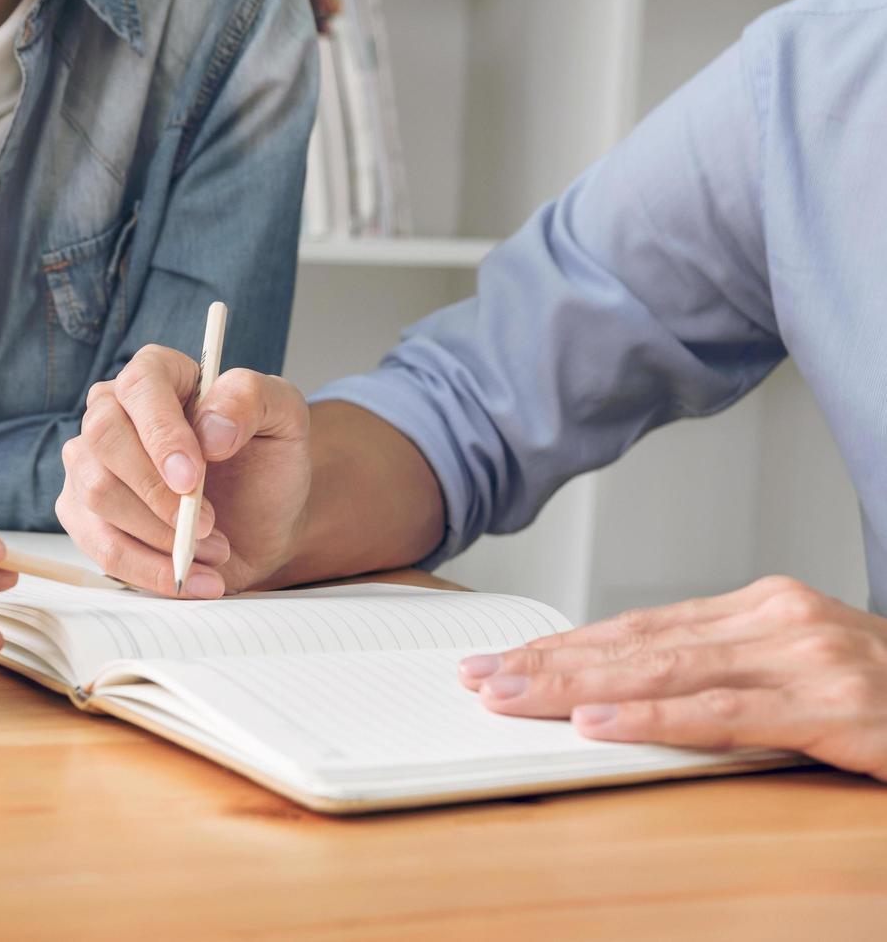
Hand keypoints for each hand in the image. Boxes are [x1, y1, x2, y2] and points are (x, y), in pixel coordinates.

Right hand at [57, 345, 311, 596]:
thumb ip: (252, 399)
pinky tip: (193, 577)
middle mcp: (112, 410)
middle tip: (210, 524)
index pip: (140, 387)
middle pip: (103, 439)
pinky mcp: (82, 512)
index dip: (161, 433)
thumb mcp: (284, 417)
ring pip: (96, 495)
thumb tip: (210, 428)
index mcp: (158, 374)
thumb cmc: (265, 462)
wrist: (258, 522)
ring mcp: (89, 462)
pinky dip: (148, 569)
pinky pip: (99, 545)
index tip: (192, 478)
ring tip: (214, 548)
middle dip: (155, 492)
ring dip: (160, 535)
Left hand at [457, 576, 886, 780]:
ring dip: (580, 687)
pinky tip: (602, 723)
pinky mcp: (838, 709)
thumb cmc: (885, 689)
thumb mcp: (795, 669)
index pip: (639, 625)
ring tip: (516, 698)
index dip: (567, 644)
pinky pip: (728, 715)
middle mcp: (776, 620)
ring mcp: (807, 660)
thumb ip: (719, 670)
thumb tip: (625, 685)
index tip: (506, 658)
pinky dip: (657, 719)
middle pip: (638, 643)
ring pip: (668, 673)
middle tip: (483, 677)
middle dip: (552, 663)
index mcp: (759, 606)